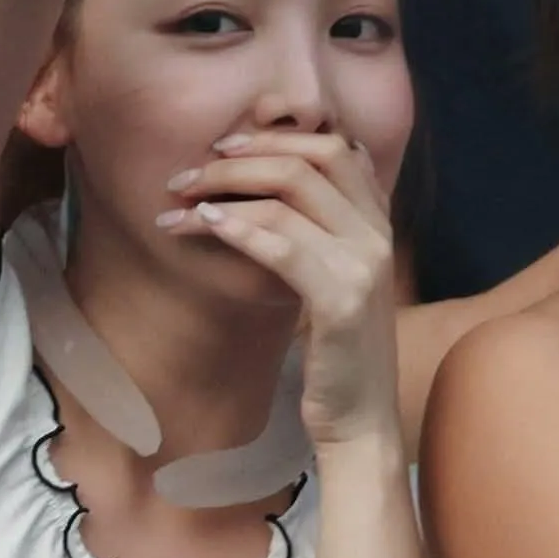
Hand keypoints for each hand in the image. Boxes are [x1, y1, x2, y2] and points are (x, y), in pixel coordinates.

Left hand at [162, 132, 402, 452]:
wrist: (362, 422)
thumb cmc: (339, 356)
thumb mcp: (338, 281)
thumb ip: (322, 235)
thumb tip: (272, 189)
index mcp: (380, 226)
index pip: (336, 147)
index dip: (277, 135)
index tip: (225, 148)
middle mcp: (379, 237)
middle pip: (309, 159)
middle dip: (241, 157)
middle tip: (189, 174)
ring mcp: (365, 267)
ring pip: (288, 194)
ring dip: (222, 190)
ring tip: (178, 205)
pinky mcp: (342, 302)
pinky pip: (282, 246)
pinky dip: (236, 229)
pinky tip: (202, 226)